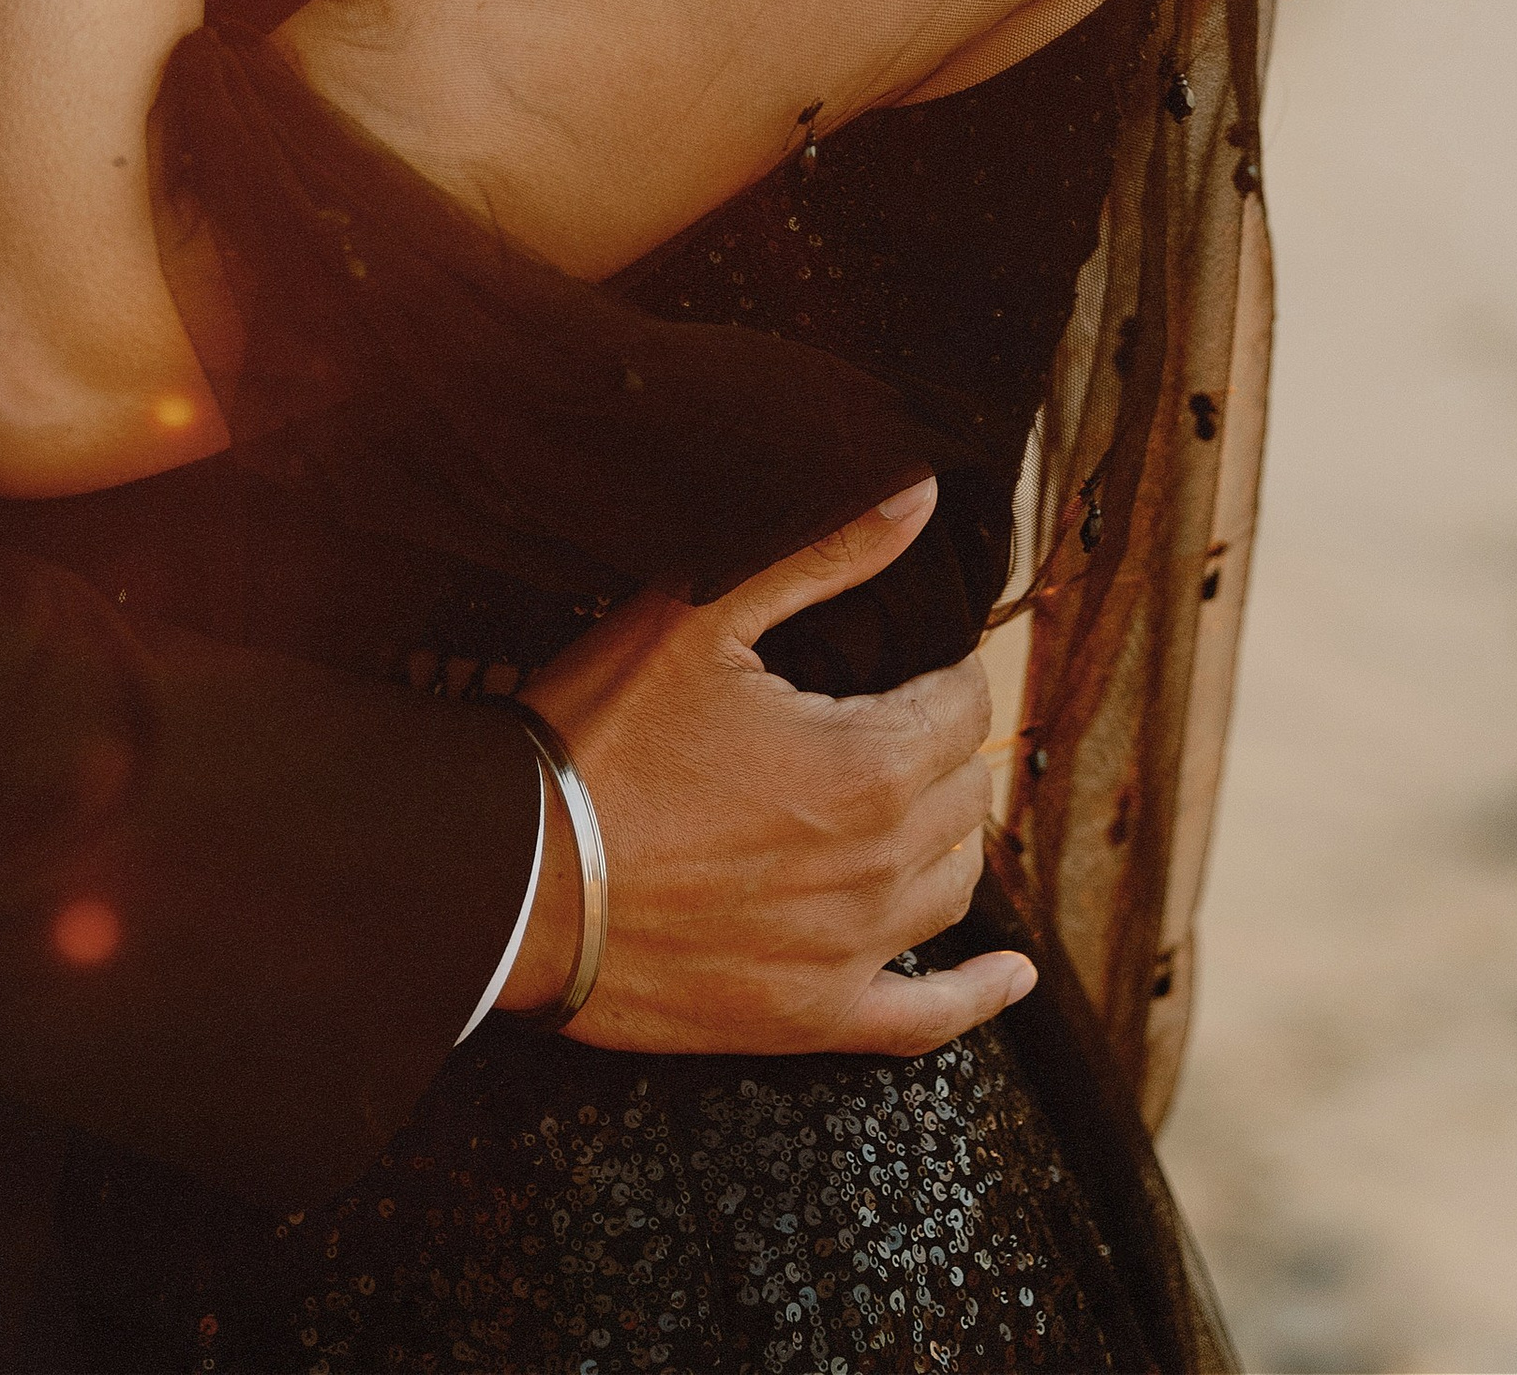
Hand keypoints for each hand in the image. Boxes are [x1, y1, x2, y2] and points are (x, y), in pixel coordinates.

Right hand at [509, 480, 1032, 1057]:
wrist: (508, 873)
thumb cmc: (597, 736)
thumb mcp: (699, 616)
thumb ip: (822, 554)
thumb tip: (916, 498)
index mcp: (867, 765)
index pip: (963, 705)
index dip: (945, 670)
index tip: (916, 659)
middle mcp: (878, 867)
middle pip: (964, 794)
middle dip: (940, 745)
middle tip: (892, 718)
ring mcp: (846, 952)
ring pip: (954, 887)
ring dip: (943, 836)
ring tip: (911, 802)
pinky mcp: (807, 1017)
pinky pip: (925, 1019)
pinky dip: (979, 997)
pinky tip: (1008, 981)